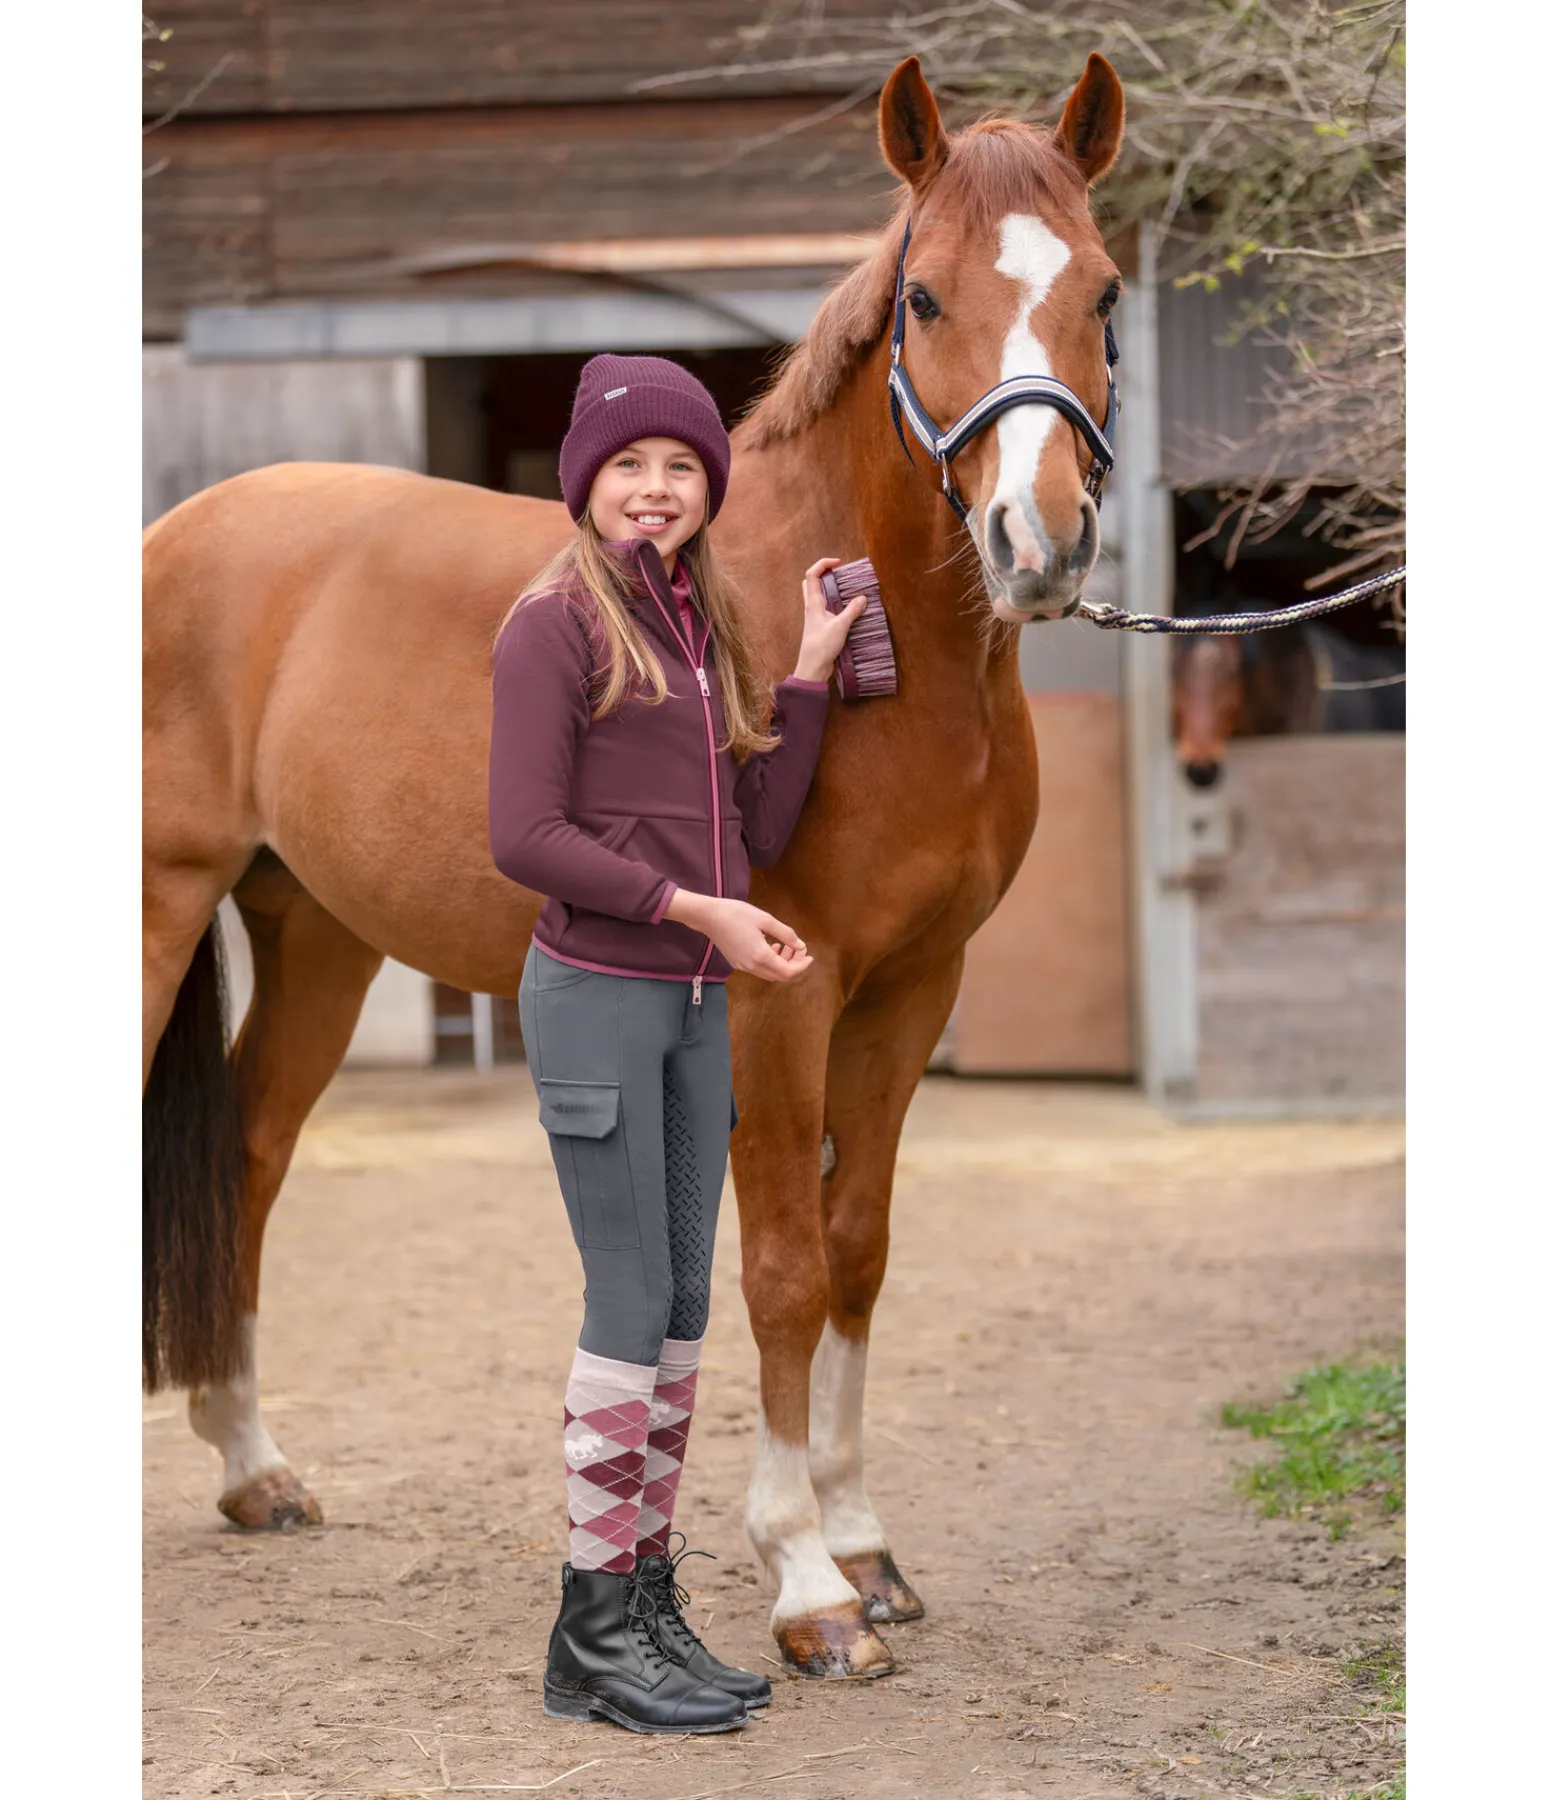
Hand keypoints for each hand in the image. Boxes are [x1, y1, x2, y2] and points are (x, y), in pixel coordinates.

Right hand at [665, 891, 813, 982]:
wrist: (708, 917)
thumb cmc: (737, 914)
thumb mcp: (765, 920)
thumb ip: (786, 934)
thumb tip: (801, 946)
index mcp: (761, 956)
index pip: (788, 971)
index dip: (802, 966)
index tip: (810, 956)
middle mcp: (752, 966)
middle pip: (780, 976)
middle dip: (794, 965)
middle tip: (799, 949)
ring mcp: (743, 967)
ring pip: (770, 974)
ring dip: (782, 964)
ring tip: (785, 946)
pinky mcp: (737, 963)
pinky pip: (760, 969)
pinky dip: (770, 962)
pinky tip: (771, 947)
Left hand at [793, 556, 867, 683]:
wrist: (812, 668)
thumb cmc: (821, 647)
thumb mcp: (840, 626)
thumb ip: (852, 611)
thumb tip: (862, 598)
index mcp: (813, 603)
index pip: (812, 575)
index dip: (823, 564)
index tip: (838, 563)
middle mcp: (811, 607)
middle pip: (810, 583)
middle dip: (823, 573)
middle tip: (839, 574)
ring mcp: (814, 617)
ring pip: (817, 595)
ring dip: (829, 588)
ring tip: (846, 589)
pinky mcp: (819, 626)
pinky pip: (825, 608)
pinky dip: (834, 603)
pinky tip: (846, 609)